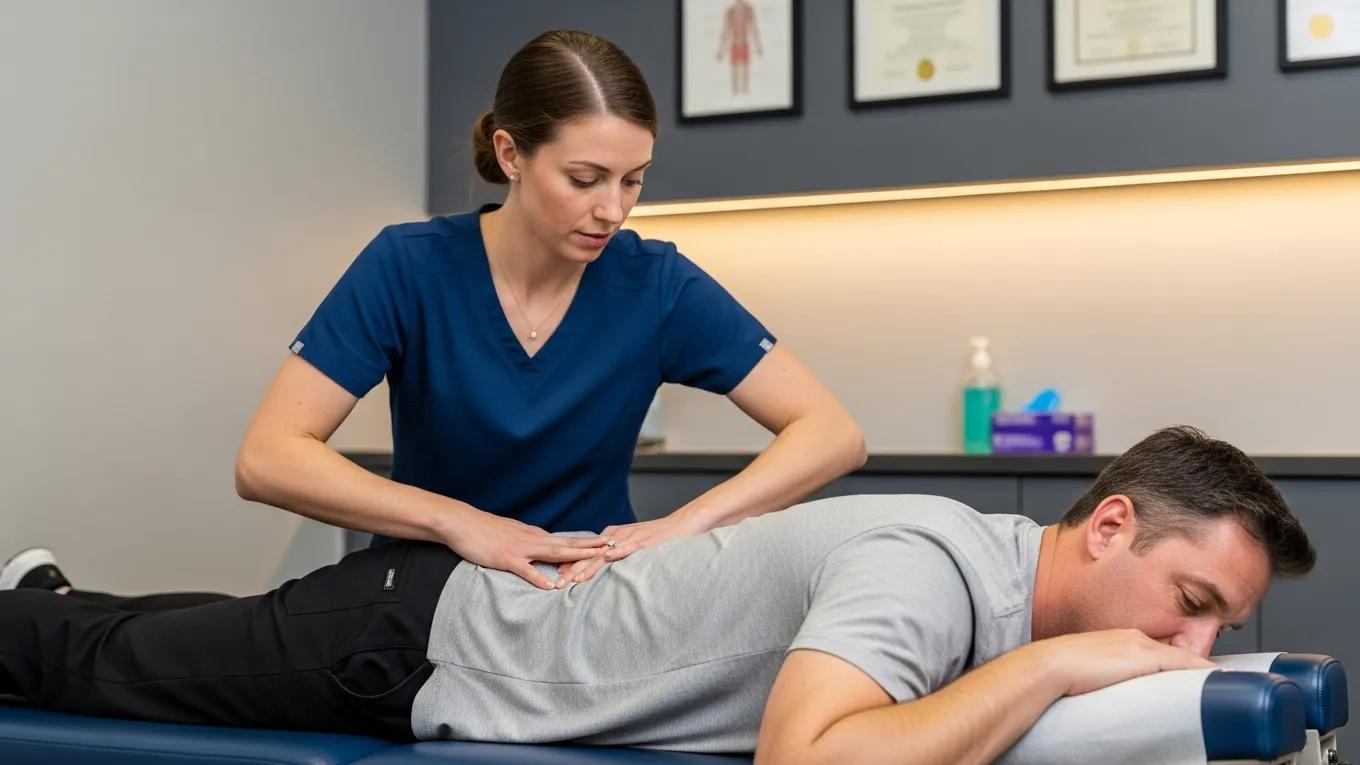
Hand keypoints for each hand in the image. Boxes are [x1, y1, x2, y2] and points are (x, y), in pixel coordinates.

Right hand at [436, 507, 606, 589]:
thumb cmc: (484, 530)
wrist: (461, 522)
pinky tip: (552, 587)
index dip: (587, 542)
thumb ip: (527, 541)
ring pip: (554, 553)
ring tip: (595, 560)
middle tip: (614, 546)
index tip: (606, 543)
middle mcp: (532, 539)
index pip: (565, 540)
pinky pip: (526, 569)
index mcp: (534, 535)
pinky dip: (540, 578)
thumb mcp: (511, 533)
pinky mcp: (506, 558)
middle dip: (592, 546)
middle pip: (568, 543)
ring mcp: (521, 548)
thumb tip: (541, 547)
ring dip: (576, 557)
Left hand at [556, 511, 709, 584]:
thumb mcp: (633, 546)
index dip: (571, 566)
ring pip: (604, 554)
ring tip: (574, 579)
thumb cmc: (658, 538)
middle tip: (557, 585)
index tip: (556, 579)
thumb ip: (617, 555)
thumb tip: (602, 569)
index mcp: (612, 537)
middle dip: (573, 570)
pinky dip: (618, 552)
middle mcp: (617, 536)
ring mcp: (630, 538)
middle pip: (590, 555)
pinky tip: (608, 558)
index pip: (587, 554)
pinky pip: (629, 547)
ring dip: (588, 566)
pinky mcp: (644, 541)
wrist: (682, 524)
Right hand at [1028, 629, 1216, 696]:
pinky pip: (1184, 663)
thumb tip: (1115, 695)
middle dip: (1196, 666)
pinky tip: (1218, 680)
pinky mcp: (1145, 657)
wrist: (1050, 666)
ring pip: (1183, 658)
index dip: (1180, 664)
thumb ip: (1107, 677)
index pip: (1160, 652)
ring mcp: (1141, 646)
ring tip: (1222, 683)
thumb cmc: (1060, 674)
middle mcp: (1135, 637)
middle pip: (1175, 653)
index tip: (1196, 676)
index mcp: (1121, 640)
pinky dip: (1203, 672)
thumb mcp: (1088, 672)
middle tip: (1216, 682)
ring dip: (1202, 671)